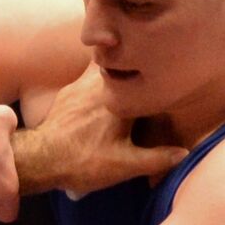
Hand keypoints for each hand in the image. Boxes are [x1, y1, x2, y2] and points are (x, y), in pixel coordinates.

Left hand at [30, 62, 187, 194]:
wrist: (40, 158)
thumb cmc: (84, 161)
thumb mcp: (125, 166)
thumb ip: (157, 158)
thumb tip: (184, 152)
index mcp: (122, 98)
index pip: (149, 76)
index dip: (161, 72)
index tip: (174, 68)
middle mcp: (103, 83)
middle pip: (127, 61)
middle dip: (140, 59)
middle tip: (155, 58)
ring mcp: (83, 83)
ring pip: (106, 61)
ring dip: (119, 63)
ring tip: (133, 65)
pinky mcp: (69, 90)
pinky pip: (90, 72)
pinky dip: (100, 72)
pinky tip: (108, 79)